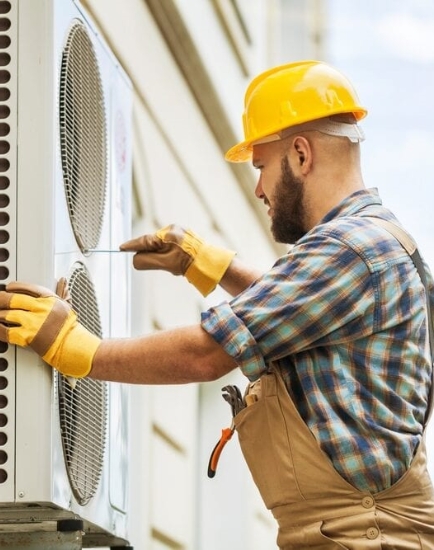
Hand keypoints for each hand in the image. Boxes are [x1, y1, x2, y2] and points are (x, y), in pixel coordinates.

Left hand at [0, 279, 100, 376]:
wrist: (72, 345)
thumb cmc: (69, 327)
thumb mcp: (66, 306)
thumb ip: (61, 292)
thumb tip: (63, 281)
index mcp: (49, 299)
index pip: (29, 288)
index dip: (16, 287)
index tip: (9, 287)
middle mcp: (40, 309)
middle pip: (14, 299)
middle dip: (2, 299)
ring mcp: (33, 322)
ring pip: (8, 315)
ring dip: (0, 315)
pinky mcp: (28, 336)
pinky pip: (7, 332)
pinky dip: (0, 330)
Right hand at [120, 224, 234, 296]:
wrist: (210, 263)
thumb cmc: (188, 263)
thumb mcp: (165, 264)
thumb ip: (146, 261)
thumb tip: (135, 259)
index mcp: (166, 234)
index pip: (143, 240)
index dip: (131, 246)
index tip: (120, 248)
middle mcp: (173, 229)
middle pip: (153, 244)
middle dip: (155, 256)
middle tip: (164, 266)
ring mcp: (180, 232)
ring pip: (162, 247)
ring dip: (164, 258)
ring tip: (176, 266)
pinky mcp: (185, 238)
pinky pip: (171, 247)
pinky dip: (171, 256)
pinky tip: (180, 264)